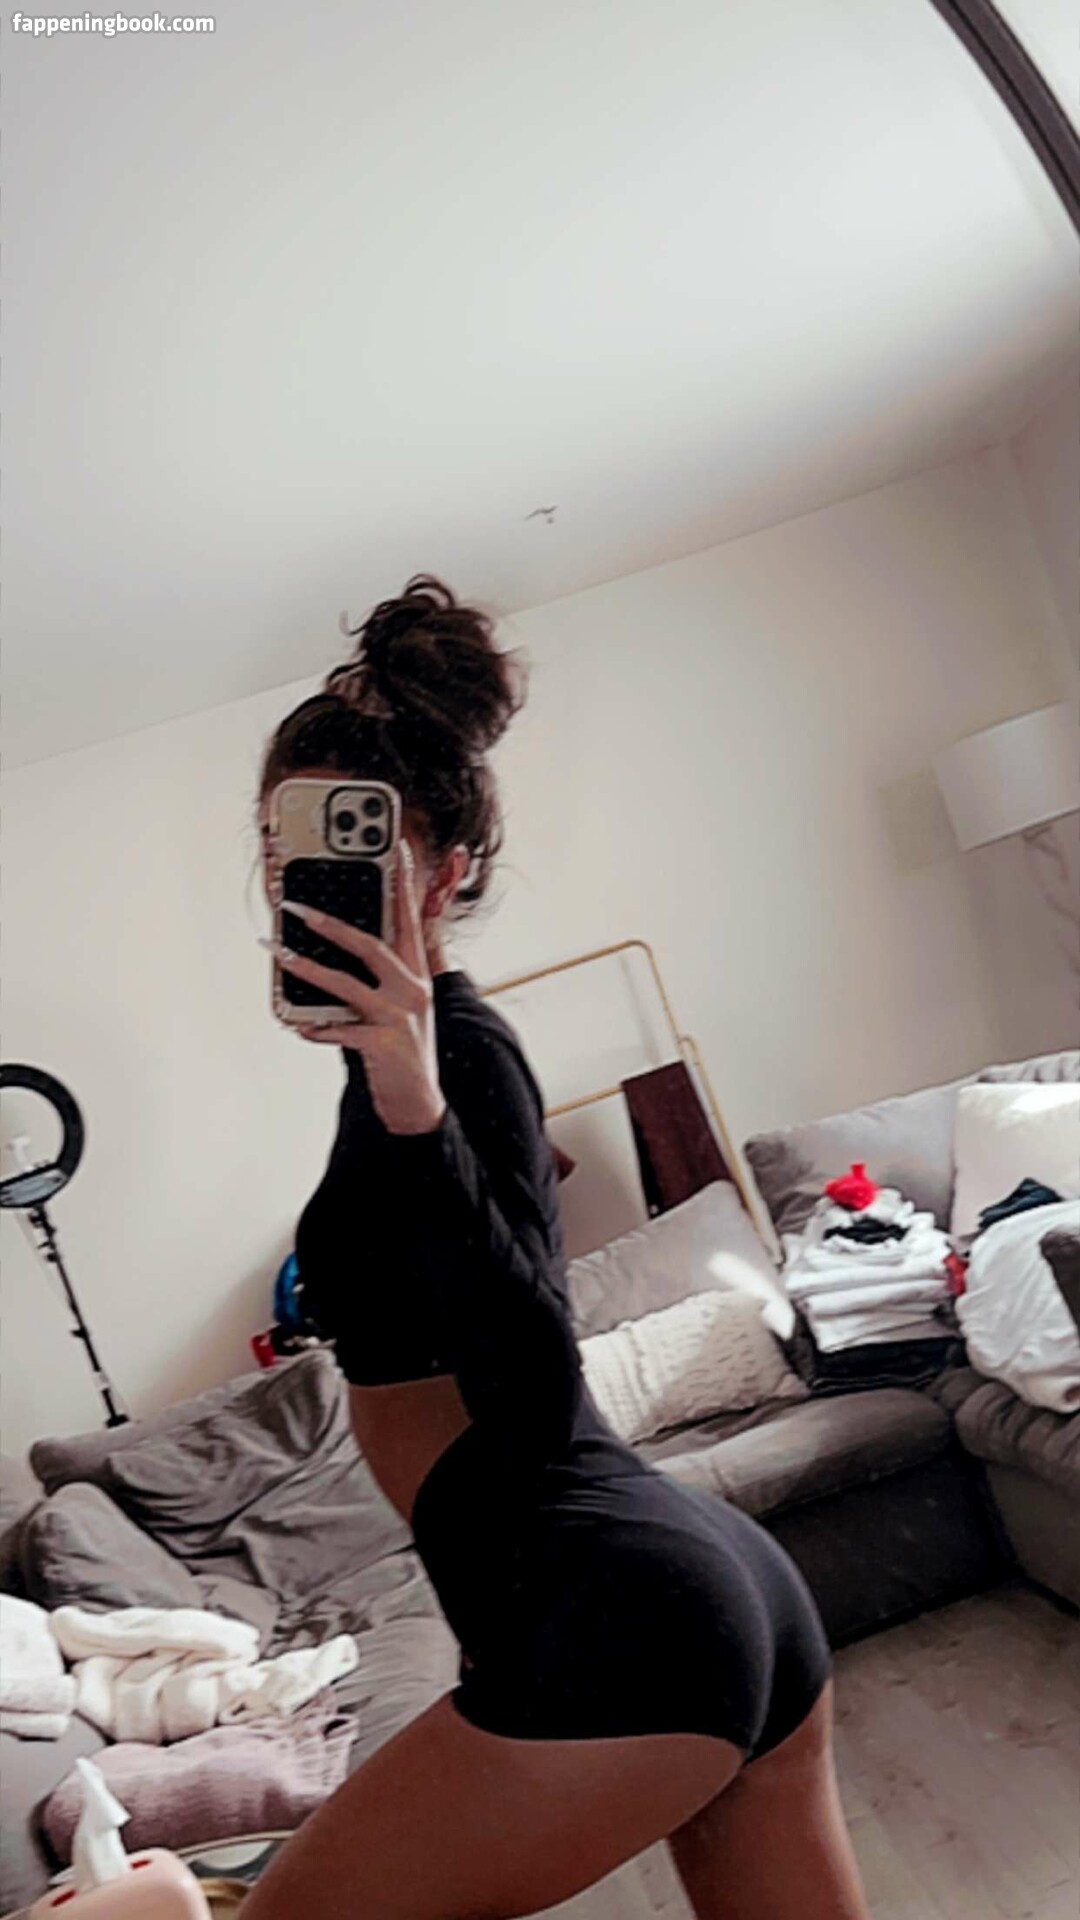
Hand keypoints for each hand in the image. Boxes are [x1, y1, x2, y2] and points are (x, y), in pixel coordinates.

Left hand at [276, 842, 446, 1136]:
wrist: (419, 1104)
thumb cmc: (402, 1050)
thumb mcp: (402, 1006)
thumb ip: (379, 977)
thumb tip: (335, 947)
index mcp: (417, 976)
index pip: (411, 920)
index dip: (403, 883)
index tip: (397, 850)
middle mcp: (412, 991)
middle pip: (370, 946)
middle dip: (330, 924)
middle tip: (295, 908)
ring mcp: (398, 1018)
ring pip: (347, 984)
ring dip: (307, 968)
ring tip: (279, 954)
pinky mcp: (382, 1046)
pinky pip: (339, 1030)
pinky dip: (314, 1027)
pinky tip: (295, 1024)